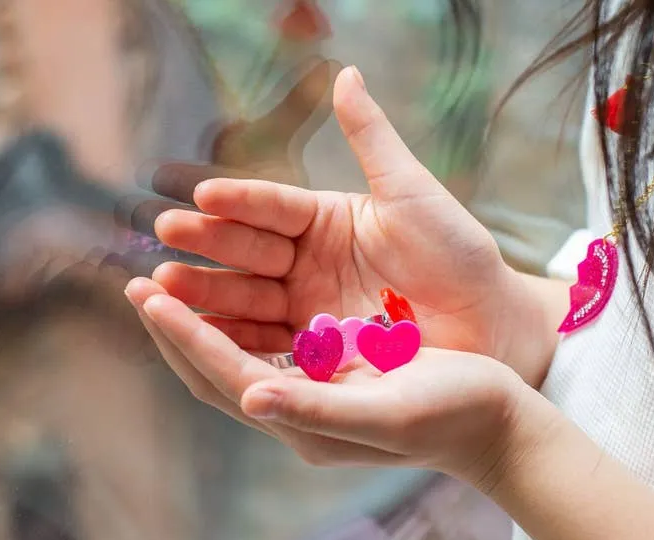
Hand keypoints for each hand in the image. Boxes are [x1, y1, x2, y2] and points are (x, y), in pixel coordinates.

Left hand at [123, 279, 526, 485]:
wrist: (493, 422)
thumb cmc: (453, 414)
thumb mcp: (390, 413)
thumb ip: (319, 408)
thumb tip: (251, 397)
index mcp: (308, 425)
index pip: (229, 377)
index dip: (187, 337)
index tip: (150, 295)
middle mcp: (300, 412)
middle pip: (219, 371)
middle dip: (177, 329)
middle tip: (139, 284)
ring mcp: (313, 393)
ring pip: (239, 353)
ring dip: (202, 318)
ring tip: (168, 279)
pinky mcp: (331, 373)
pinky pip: (268, 342)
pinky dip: (239, 316)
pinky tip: (229, 289)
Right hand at [148, 66, 542, 372]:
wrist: (488, 324)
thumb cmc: (458, 255)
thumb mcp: (413, 194)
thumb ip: (373, 140)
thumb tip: (346, 73)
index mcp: (326, 220)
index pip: (272, 207)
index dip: (239, 203)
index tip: (203, 196)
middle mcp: (307, 263)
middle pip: (248, 253)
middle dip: (208, 245)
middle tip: (165, 237)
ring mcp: (306, 308)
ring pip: (248, 299)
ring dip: (208, 294)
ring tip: (165, 286)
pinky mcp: (312, 351)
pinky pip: (266, 342)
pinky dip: (233, 338)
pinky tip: (200, 333)